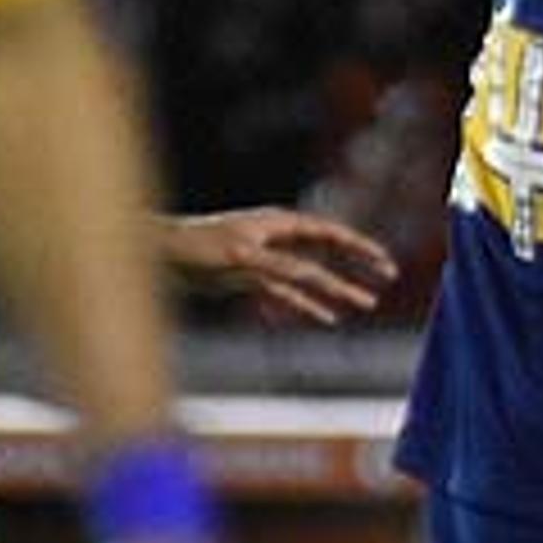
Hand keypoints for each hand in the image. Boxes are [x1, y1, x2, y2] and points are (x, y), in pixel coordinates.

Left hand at [159, 207, 398, 325]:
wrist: (156, 256)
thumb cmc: (195, 247)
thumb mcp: (242, 257)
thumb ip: (282, 268)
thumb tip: (317, 278)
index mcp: (278, 224)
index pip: (330, 234)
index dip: (360, 247)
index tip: (384, 262)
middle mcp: (275, 239)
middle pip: (327, 253)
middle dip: (357, 266)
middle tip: (387, 276)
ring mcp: (264, 260)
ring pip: (310, 277)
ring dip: (336, 291)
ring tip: (365, 304)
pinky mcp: (249, 279)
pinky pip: (286, 295)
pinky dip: (305, 306)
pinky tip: (325, 318)